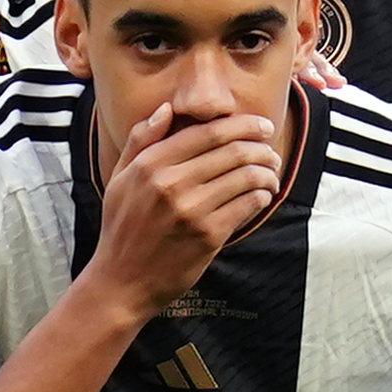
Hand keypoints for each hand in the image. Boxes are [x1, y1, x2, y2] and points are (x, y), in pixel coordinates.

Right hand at [85, 99, 285, 308]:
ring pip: (246, 176)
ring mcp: (191, 210)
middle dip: (261, 147)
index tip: (261, 125)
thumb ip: (141, 141)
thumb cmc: (122, 229)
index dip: (243, 124)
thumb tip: (166, 109)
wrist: (122, 282)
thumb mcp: (120, 179)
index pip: (208, 132)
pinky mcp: (208, 235)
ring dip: (267, 171)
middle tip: (271, 150)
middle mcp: (171, 184)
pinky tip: (262, 196)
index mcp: (150, 165)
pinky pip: (247, 204)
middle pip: (233, 150)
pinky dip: (261, 196)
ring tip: (271, 173)